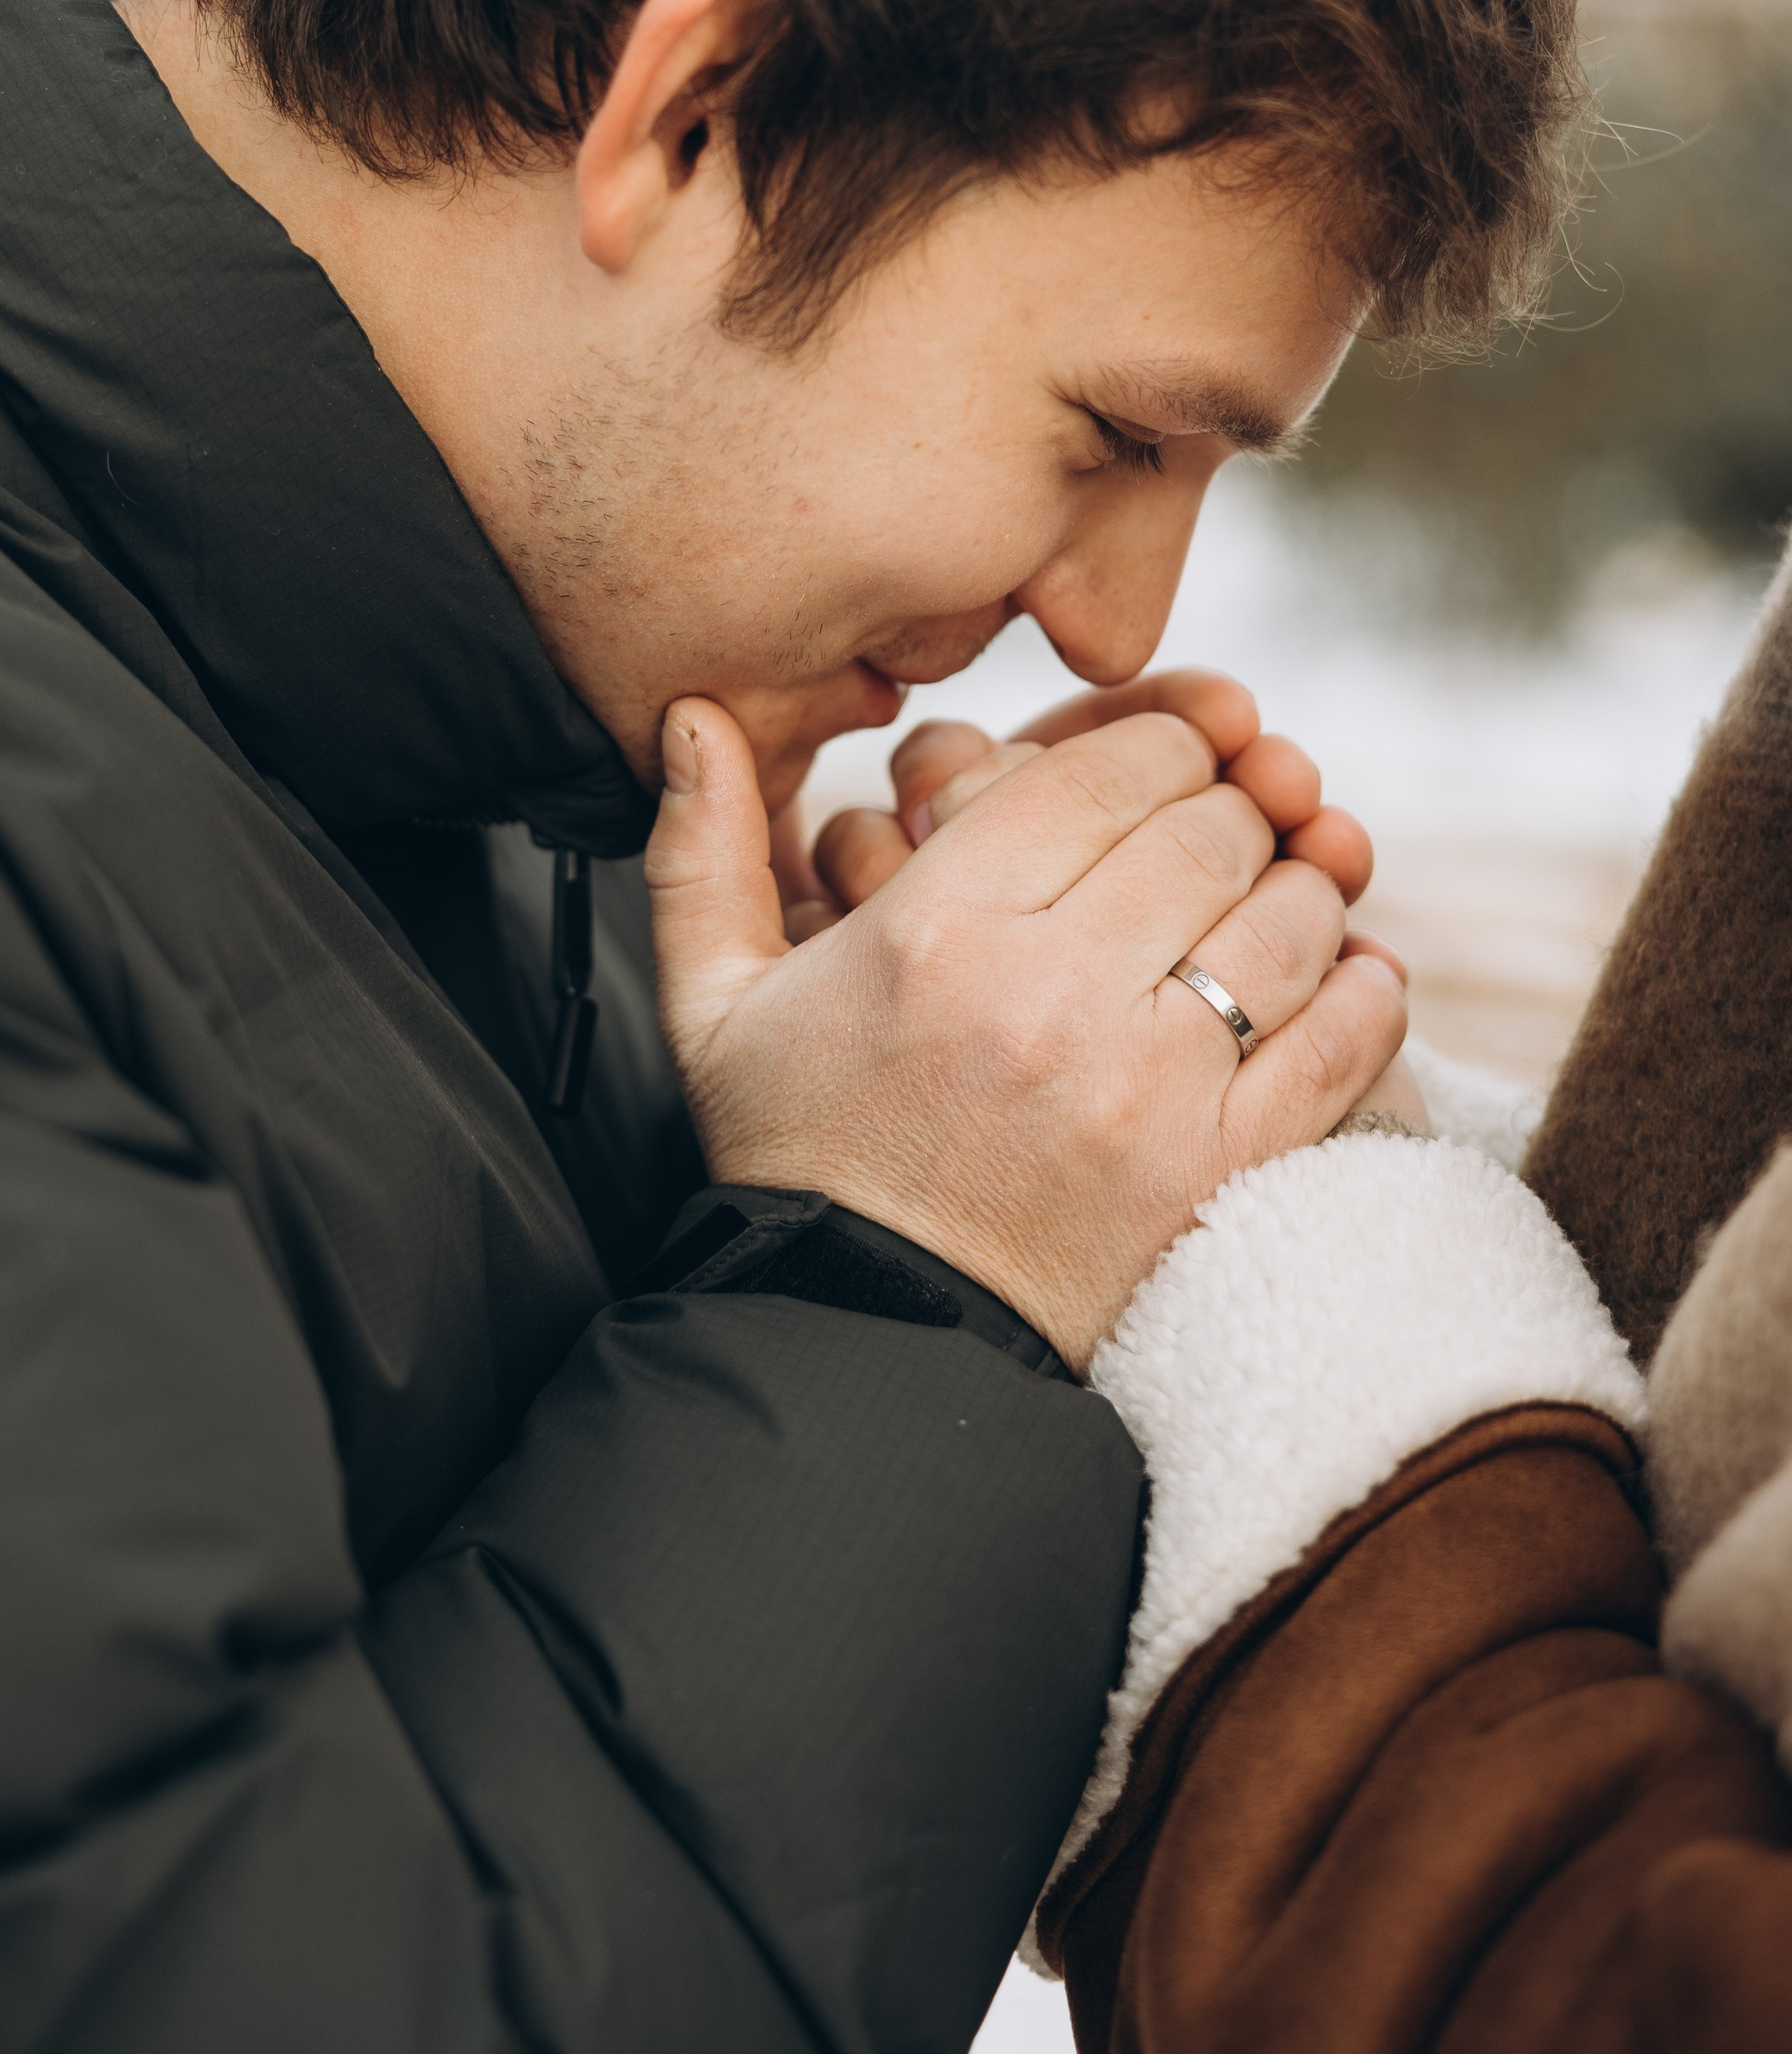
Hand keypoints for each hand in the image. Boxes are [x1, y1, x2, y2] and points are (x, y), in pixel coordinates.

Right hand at [649, 697, 1408, 1371]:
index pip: (1098, 773)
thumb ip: (703, 850)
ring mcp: (1143, 1090)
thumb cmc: (798, 1157)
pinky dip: (1364, 992)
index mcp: (935, 929)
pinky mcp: (1212, 1174)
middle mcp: (1046, 996)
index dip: (1154, 744)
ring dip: (1296, 889)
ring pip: (1283, 921)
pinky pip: (1337, 1044)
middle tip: (1218, 827)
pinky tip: (1350, 969)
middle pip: (1204, 832)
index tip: (1160, 763)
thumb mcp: (713, 1003)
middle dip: (1226, 809)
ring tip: (1272, 895)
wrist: (865, 1338)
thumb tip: (690, 715)